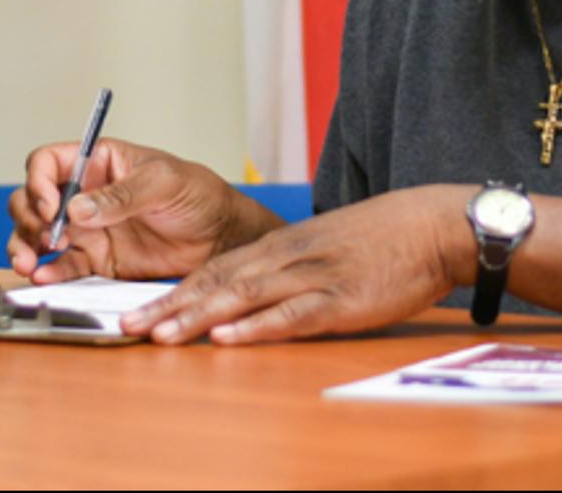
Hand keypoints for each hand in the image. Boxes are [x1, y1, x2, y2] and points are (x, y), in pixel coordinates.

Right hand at [6, 138, 277, 283]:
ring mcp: (88, 229)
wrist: (220, 237)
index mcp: (97, 162)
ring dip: (26, 247)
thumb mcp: (163, 182)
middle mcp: (85, 194)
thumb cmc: (197, 194)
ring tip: (31, 264)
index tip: (51, 206)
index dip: (39, 182)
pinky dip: (50, 273)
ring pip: (39, 235)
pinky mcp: (97, 260)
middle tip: (42, 238)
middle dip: (26, 219)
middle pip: (32, 200)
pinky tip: (46, 277)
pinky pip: (63, 266)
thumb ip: (121, 195)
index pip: (47, 163)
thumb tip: (77, 208)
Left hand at [120, 185, 471, 344]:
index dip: (174, 291)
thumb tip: (253, 293)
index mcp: (283, 244)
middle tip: (128, 327)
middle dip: (170, 306)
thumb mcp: (326, 243)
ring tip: (162, 335)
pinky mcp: (342, 299)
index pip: (215, 267)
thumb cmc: (384, 238)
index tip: (138, 312)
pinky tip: (230, 337)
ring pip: (244, 295)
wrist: (432, 224)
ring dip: (199, 315)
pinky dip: (257, 326)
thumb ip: (290, 264)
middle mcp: (289, 257)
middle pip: (218, 280)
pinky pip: (293, 314)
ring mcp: (314, 277)